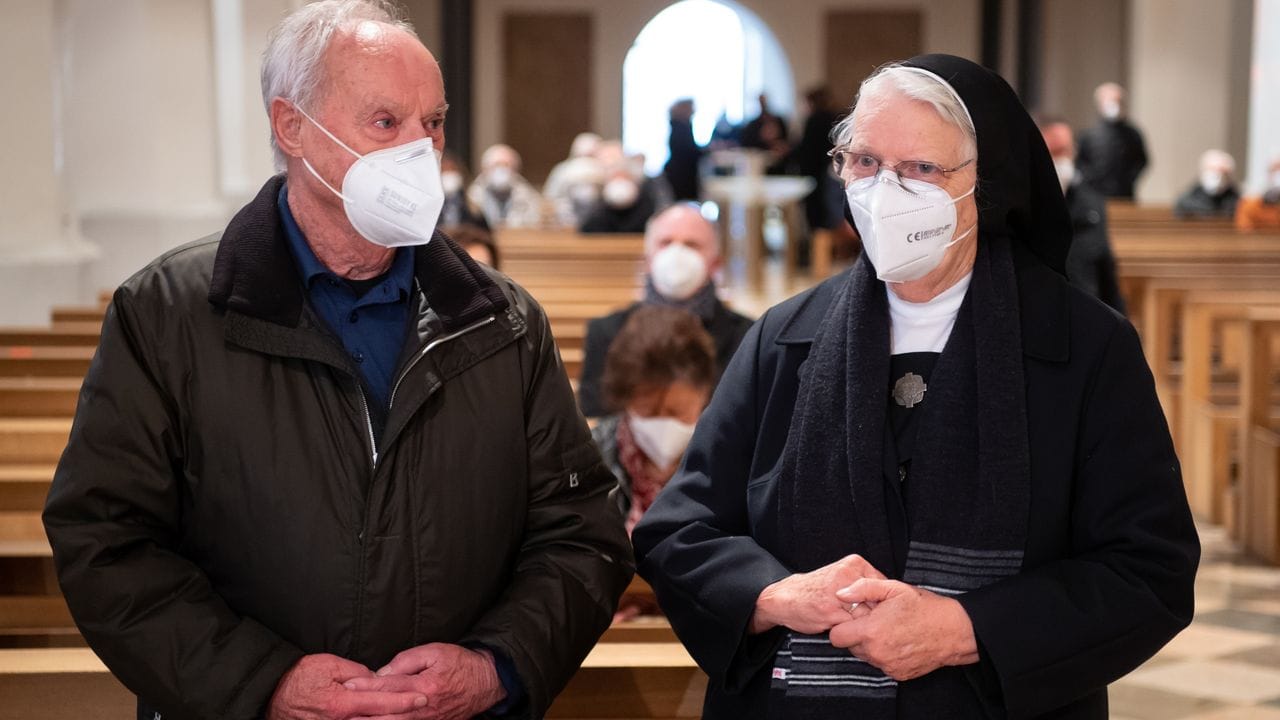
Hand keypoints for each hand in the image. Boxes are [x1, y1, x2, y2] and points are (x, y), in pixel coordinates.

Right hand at [266, 653, 427, 719]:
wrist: (272, 695)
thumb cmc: (299, 677)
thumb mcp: (328, 665)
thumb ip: (356, 672)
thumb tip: (376, 678)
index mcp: (342, 703)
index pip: (381, 702)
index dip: (404, 701)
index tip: (422, 698)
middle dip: (401, 717)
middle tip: (422, 710)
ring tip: (406, 716)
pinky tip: (382, 719)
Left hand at [341, 643, 505, 719]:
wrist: (485, 684)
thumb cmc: (460, 664)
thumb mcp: (435, 651)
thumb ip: (407, 660)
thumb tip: (384, 673)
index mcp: (424, 685)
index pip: (388, 686)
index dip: (366, 685)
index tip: (348, 685)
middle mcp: (423, 708)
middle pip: (386, 712)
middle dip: (362, 712)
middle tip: (341, 709)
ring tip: (352, 719)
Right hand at [749, 554, 885, 634]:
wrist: (784, 598)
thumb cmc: (816, 590)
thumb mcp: (841, 576)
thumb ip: (864, 583)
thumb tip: (893, 601)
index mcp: (853, 564)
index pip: (884, 586)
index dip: (884, 604)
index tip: (883, 613)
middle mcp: (847, 575)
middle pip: (877, 602)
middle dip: (875, 616)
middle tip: (868, 623)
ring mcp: (839, 593)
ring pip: (867, 616)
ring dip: (864, 626)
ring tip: (852, 625)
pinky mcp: (831, 611)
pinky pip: (852, 627)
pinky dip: (851, 632)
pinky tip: (841, 628)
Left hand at [829, 578, 978, 680]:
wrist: (954, 631)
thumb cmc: (924, 607)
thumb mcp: (893, 588)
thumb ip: (862, 589)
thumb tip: (840, 593)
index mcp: (871, 631)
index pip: (836, 637)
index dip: (843, 625)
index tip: (856, 617)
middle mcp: (877, 653)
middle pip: (850, 647)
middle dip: (857, 634)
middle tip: (876, 621)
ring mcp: (887, 666)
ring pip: (865, 657)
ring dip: (871, 645)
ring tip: (889, 629)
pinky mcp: (898, 674)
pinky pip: (881, 664)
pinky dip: (885, 654)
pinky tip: (899, 641)